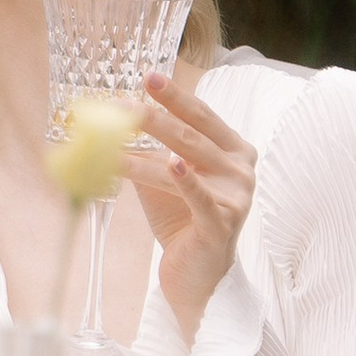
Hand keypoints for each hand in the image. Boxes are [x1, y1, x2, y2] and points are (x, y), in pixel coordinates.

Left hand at [126, 73, 256, 341]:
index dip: (175, 96)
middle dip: (152, 117)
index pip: (202, 115)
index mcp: (234, 150)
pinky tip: (172, 163)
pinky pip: (200, 197)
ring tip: (113, 137)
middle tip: (120, 105)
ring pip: (185, 162)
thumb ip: (152, 151)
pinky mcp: (222, 224)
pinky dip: (186, 179)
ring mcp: (236, 196)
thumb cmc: (182, 222)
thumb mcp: (165, 180)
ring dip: (145, 149)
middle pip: (190, 135)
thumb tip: (114, 121)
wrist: (198, 279)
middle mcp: (241, 169)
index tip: (149, 76)